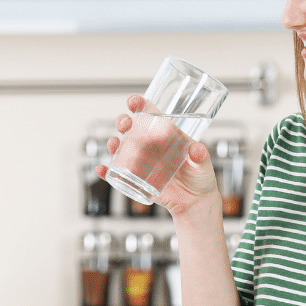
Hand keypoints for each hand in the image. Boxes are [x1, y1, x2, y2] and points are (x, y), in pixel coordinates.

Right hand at [95, 95, 220, 217]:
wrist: (194, 203)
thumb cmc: (200, 179)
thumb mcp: (203, 164)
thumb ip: (201, 156)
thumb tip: (196, 148)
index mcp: (166, 135)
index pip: (150, 115)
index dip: (139, 105)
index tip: (133, 102)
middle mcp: (151, 146)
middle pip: (131, 129)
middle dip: (123, 122)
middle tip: (125, 124)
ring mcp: (142, 162)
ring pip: (121, 148)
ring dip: (112, 143)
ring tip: (113, 145)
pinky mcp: (137, 180)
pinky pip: (117, 174)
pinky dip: (106, 172)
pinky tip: (102, 170)